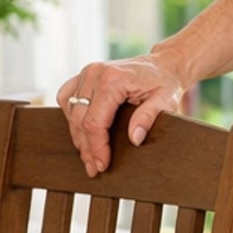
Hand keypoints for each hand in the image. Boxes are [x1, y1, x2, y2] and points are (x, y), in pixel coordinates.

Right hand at [56, 57, 184, 177]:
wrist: (163, 63)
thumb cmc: (164, 82)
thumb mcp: (165, 100)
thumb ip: (148, 117)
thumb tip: (134, 139)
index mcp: (112, 80)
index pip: (94, 122)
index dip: (96, 148)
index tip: (102, 165)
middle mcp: (94, 74)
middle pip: (79, 120)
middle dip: (86, 148)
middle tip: (94, 168)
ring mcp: (86, 73)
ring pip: (71, 111)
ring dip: (78, 136)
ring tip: (88, 156)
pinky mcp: (84, 75)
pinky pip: (67, 98)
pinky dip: (71, 116)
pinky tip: (80, 131)